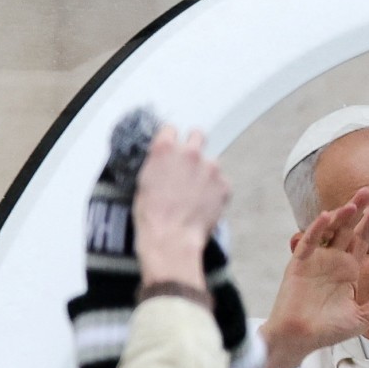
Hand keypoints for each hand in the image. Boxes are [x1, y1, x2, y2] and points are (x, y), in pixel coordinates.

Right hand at [132, 126, 227, 291]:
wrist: (171, 238)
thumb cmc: (153, 216)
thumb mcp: (144, 182)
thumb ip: (158, 164)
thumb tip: (165, 163)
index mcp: (165, 149)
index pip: (171, 129)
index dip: (172, 140)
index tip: (173, 148)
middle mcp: (189, 153)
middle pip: (198, 135)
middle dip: (194, 146)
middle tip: (190, 163)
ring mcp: (210, 168)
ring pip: (212, 162)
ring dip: (206, 173)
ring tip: (196, 194)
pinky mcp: (224, 185)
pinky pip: (222, 182)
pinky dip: (216, 191)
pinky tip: (204, 204)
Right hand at [260, 188, 368, 367]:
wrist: (300, 339)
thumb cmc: (328, 330)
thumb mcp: (362, 318)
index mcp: (349, 270)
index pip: (362, 240)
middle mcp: (333, 261)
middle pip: (347, 229)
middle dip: (357, 210)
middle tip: (368, 191)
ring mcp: (316, 261)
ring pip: (328, 232)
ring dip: (339, 217)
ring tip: (352, 204)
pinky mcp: (299, 265)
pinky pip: (309, 244)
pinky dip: (316, 230)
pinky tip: (327, 218)